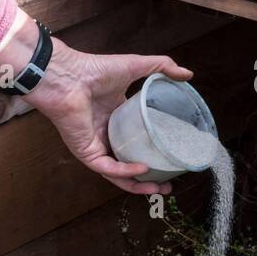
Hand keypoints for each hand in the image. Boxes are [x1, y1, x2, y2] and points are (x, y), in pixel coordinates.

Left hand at [0, 16, 192, 194]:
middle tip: (168, 185)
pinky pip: (107, 168)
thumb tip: (189, 74)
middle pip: (129, 164)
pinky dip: (124, 172)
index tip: (171, 158)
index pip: (136, 142)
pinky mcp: (86, 152)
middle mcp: (106, 135)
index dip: (153, 152)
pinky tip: (141, 170)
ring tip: (158, 189)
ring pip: (118, 174)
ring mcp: (96, 145)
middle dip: (148, 179)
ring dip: (138, 185)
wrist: (68, 75)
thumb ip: (162, 68)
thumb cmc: (95, 70)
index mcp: (116, 118)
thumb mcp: (137, 66)